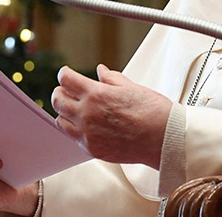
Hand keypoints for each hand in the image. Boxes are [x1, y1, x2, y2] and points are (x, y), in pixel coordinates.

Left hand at [51, 64, 172, 167]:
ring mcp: (87, 133)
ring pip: (60, 120)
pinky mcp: (92, 149)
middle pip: (57, 100)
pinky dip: (74, 129)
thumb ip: (110, 78)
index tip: (66, 73)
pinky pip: (73, 137)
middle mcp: (87, 114)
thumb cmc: (152, 112)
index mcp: (96, 94)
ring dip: (64, 112)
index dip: (65, 73)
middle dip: (60, 91)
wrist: (163, 138)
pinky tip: (84, 125)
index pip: (66, 79)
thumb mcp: (131, 87)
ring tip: (73, 109)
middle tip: (65, 90)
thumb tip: (100, 71)